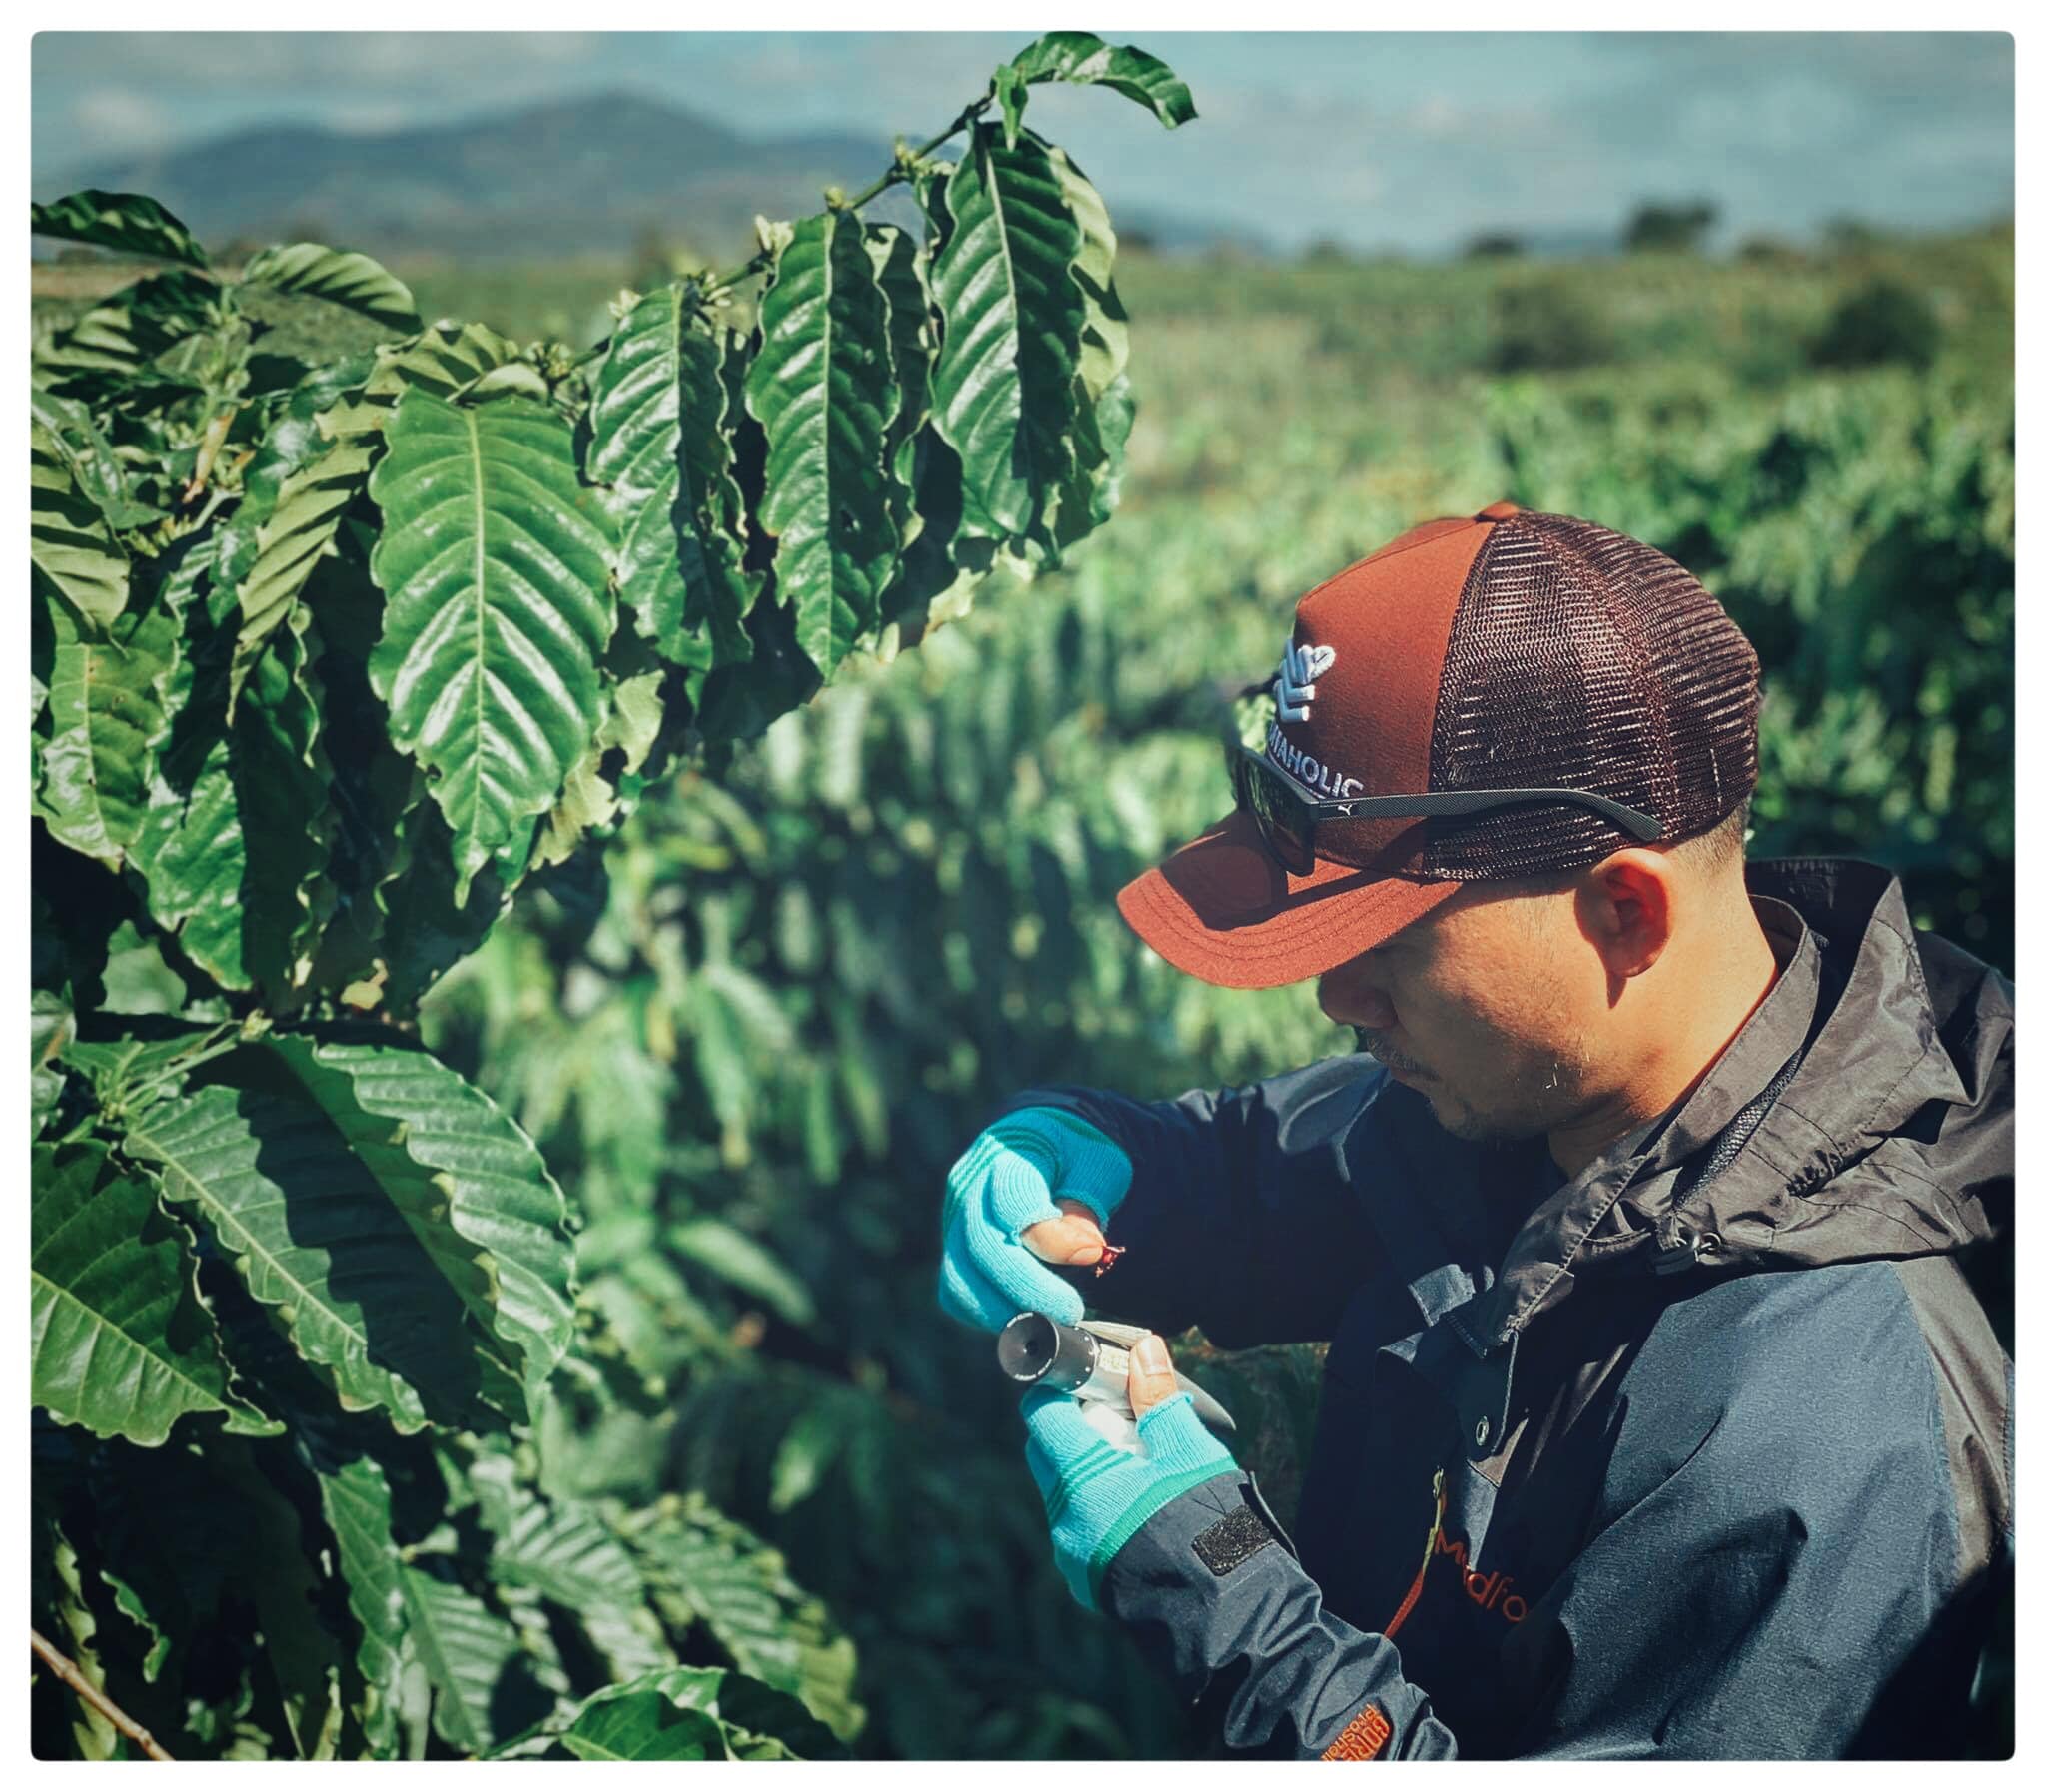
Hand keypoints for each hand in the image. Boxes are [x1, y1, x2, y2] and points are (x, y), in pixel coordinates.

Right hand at [938, 1107, 1131, 1331]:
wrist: (1044, 1143)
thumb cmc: (1073, 1153)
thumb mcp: (1095, 1162)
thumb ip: (1086, 1203)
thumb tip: (1085, 1251)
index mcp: (1005, 1156)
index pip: (1015, 1205)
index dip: (1053, 1240)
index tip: (1091, 1256)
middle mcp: (968, 1188)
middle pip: (983, 1247)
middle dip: (1030, 1288)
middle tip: (1071, 1311)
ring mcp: (953, 1221)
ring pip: (961, 1279)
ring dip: (1005, 1309)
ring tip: (1050, 1320)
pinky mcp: (952, 1251)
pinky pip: (957, 1293)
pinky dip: (989, 1312)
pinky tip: (1027, 1313)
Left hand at [1021, 1333, 1238, 1608]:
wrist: (1227, 1621)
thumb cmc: (1209, 1530)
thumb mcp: (1189, 1453)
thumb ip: (1159, 1397)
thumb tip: (1145, 1349)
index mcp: (1082, 1479)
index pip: (1042, 1415)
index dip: (1058, 1390)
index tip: (1085, 1381)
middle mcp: (1065, 1518)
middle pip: (1047, 1452)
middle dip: (1073, 1427)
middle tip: (1117, 1418)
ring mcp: (1072, 1555)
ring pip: (1062, 1492)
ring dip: (1086, 1469)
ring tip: (1137, 1464)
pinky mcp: (1087, 1582)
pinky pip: (1077, 1527)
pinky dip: (1096, 1506)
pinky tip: (1138, 1505)